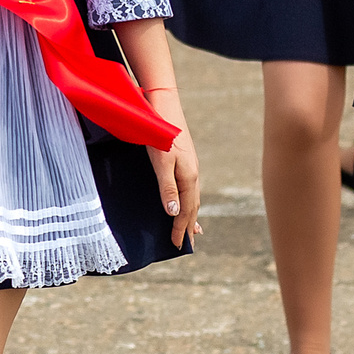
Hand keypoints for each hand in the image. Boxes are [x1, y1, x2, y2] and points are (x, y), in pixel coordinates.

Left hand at [141, 88, 202, 247]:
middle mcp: (192, 175)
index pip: (187, 211)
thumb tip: (173, 213)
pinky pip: (189, 189)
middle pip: (193, 207)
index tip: (176, 245)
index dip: (181, 229)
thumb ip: (168, 187)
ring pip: (192, 198)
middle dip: (188, 227)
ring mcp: (190, 168)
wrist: (164, 108)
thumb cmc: (161, 135)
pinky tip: (185, 202)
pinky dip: (188, 201)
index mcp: (189, 178)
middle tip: (185, 245)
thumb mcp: (162, 162)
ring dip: (190, 216)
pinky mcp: (184, 162)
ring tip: (191, 231)